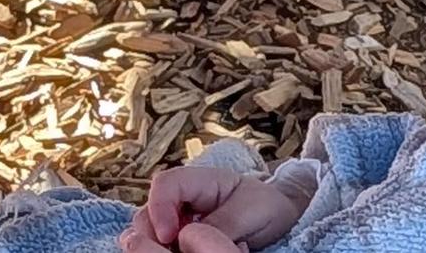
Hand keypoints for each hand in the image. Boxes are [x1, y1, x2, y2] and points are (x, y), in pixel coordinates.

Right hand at [117, 166, 307, 251]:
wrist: (277, 216)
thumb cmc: (264, 206)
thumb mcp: (248, 213)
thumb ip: (220, 224)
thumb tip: (188, 237)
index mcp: (199, 180)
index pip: (165, 185)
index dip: (159, 209)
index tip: (169, 236)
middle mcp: (182, 198)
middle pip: (148, 211)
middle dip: (152, 234)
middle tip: (170, 251)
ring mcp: (178, 219)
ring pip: (151, 232)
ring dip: (160, 246)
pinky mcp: (180, 238)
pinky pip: (164, 245)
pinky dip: (168, 251)